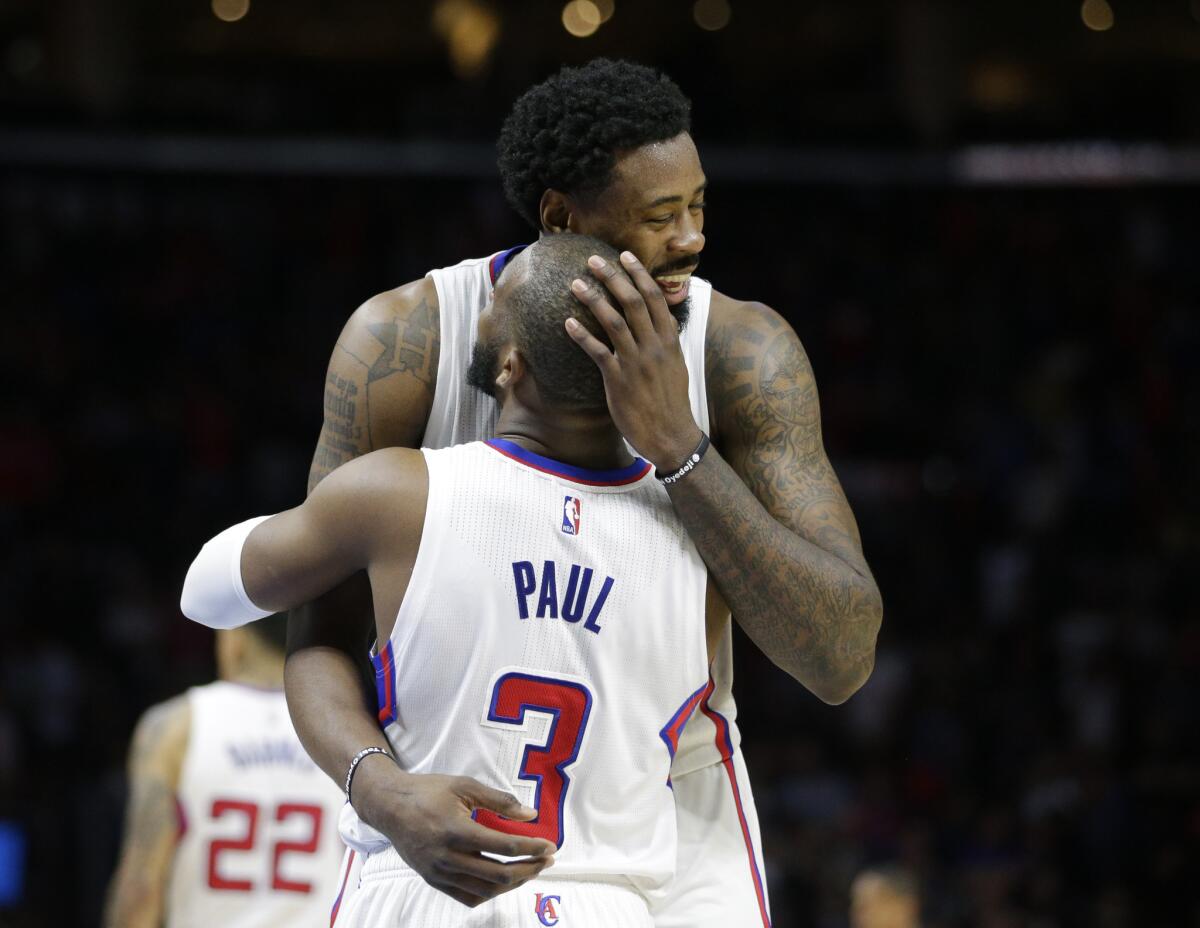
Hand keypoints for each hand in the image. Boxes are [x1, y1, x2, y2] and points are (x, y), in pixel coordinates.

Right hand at [353, 758, 555, 907]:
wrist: (389, 806)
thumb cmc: (428, 791)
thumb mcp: (464, 786)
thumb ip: (499, 801)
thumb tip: (531, 815)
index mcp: (456, 830)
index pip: (504, 847)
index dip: (531, 848)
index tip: (550, 845)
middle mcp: (448, 857)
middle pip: (499, 874)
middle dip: (529, 869)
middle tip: (547, 860)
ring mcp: (439, 873)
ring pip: (486, 890)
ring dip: (513, 883)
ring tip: (530, 870)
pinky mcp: (433, 881)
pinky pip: (468, 897)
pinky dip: (490, 893)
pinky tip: (503, 881)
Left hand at [566, 251, 702, 469]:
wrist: (670, 434)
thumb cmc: (671, 401)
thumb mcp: (676, 364)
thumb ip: (666, 341)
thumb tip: (662, 320)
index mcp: (669, 340)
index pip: (655, 297)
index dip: (639, 274)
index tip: (625, 255)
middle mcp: (653, 346)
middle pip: (632, 301)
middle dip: (612, 276)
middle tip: (593, 259)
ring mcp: (635, 362)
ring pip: (613, 321)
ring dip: (593, 298)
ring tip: (575, 283)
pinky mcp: (618, 380)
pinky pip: (597, 352)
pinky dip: (582, 335)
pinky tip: (568, 322)